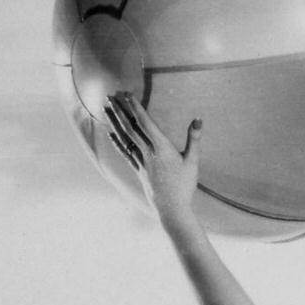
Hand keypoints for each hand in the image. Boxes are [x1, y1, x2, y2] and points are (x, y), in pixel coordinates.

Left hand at [105, 91, 201, 223]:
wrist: (172, 210)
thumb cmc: (185, 186)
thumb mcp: (193, 161)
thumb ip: (194, 139)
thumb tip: (198, 119)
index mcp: (162, 148)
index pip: (145, 123)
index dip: (135, 107)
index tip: (126, 94)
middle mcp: (148, 153)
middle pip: (130, 128)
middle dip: (120, 111)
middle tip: (110, 95)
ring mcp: (141, 162)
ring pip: (125, 138)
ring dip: (114, 122)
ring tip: (106, 108)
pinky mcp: (138, 171)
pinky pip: (125, 153)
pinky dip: (117, 141)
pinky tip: (110, 133)